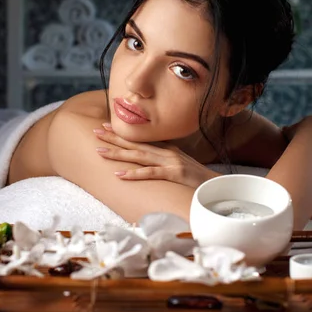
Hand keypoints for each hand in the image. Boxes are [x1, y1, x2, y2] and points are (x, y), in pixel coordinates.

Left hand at [93, 123, 219, 187]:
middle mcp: (167, 152)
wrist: (217, 186)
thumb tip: (147, 163)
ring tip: (99, 151)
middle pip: (135, 144)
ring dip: (118, 153)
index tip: (104, 126)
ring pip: (138, 156)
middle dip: (114, 137)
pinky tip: (119, 174)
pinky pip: (150, 173)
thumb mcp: (178, 166)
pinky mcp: (174, 174)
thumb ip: (163, 162)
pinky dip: (134, 173)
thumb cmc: (196, 179)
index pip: (140, 139)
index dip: (122, 133)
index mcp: (166, 150)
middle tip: (95, 131)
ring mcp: (170, 162)